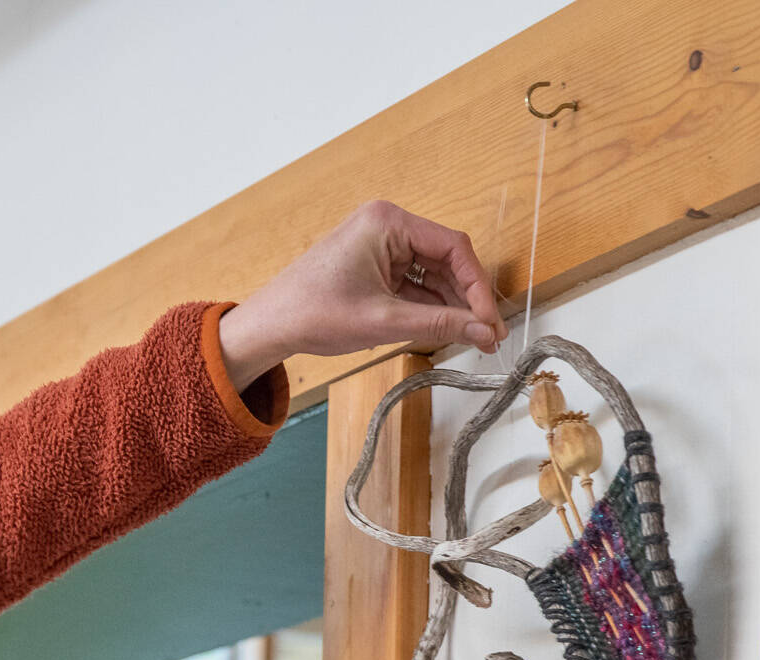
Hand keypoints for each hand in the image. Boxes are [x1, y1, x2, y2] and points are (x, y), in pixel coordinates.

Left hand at [217, 200, 507, 389]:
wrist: (269, 326)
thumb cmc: (314, 314)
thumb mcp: (383, 321)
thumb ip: (439, 323)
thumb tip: (484, 331)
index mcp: (388, 222)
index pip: (453, 247)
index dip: (477, 286)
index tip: (489, 321)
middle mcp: (387, 225)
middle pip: (446, 259)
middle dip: (467, 298)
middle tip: (489, 334)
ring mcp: (380, 245)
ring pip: (432, 274)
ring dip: (452, 305)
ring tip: (476, 338)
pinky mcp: (374, 267)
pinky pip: (413, 283)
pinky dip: (430, 306)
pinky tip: (449, 328)